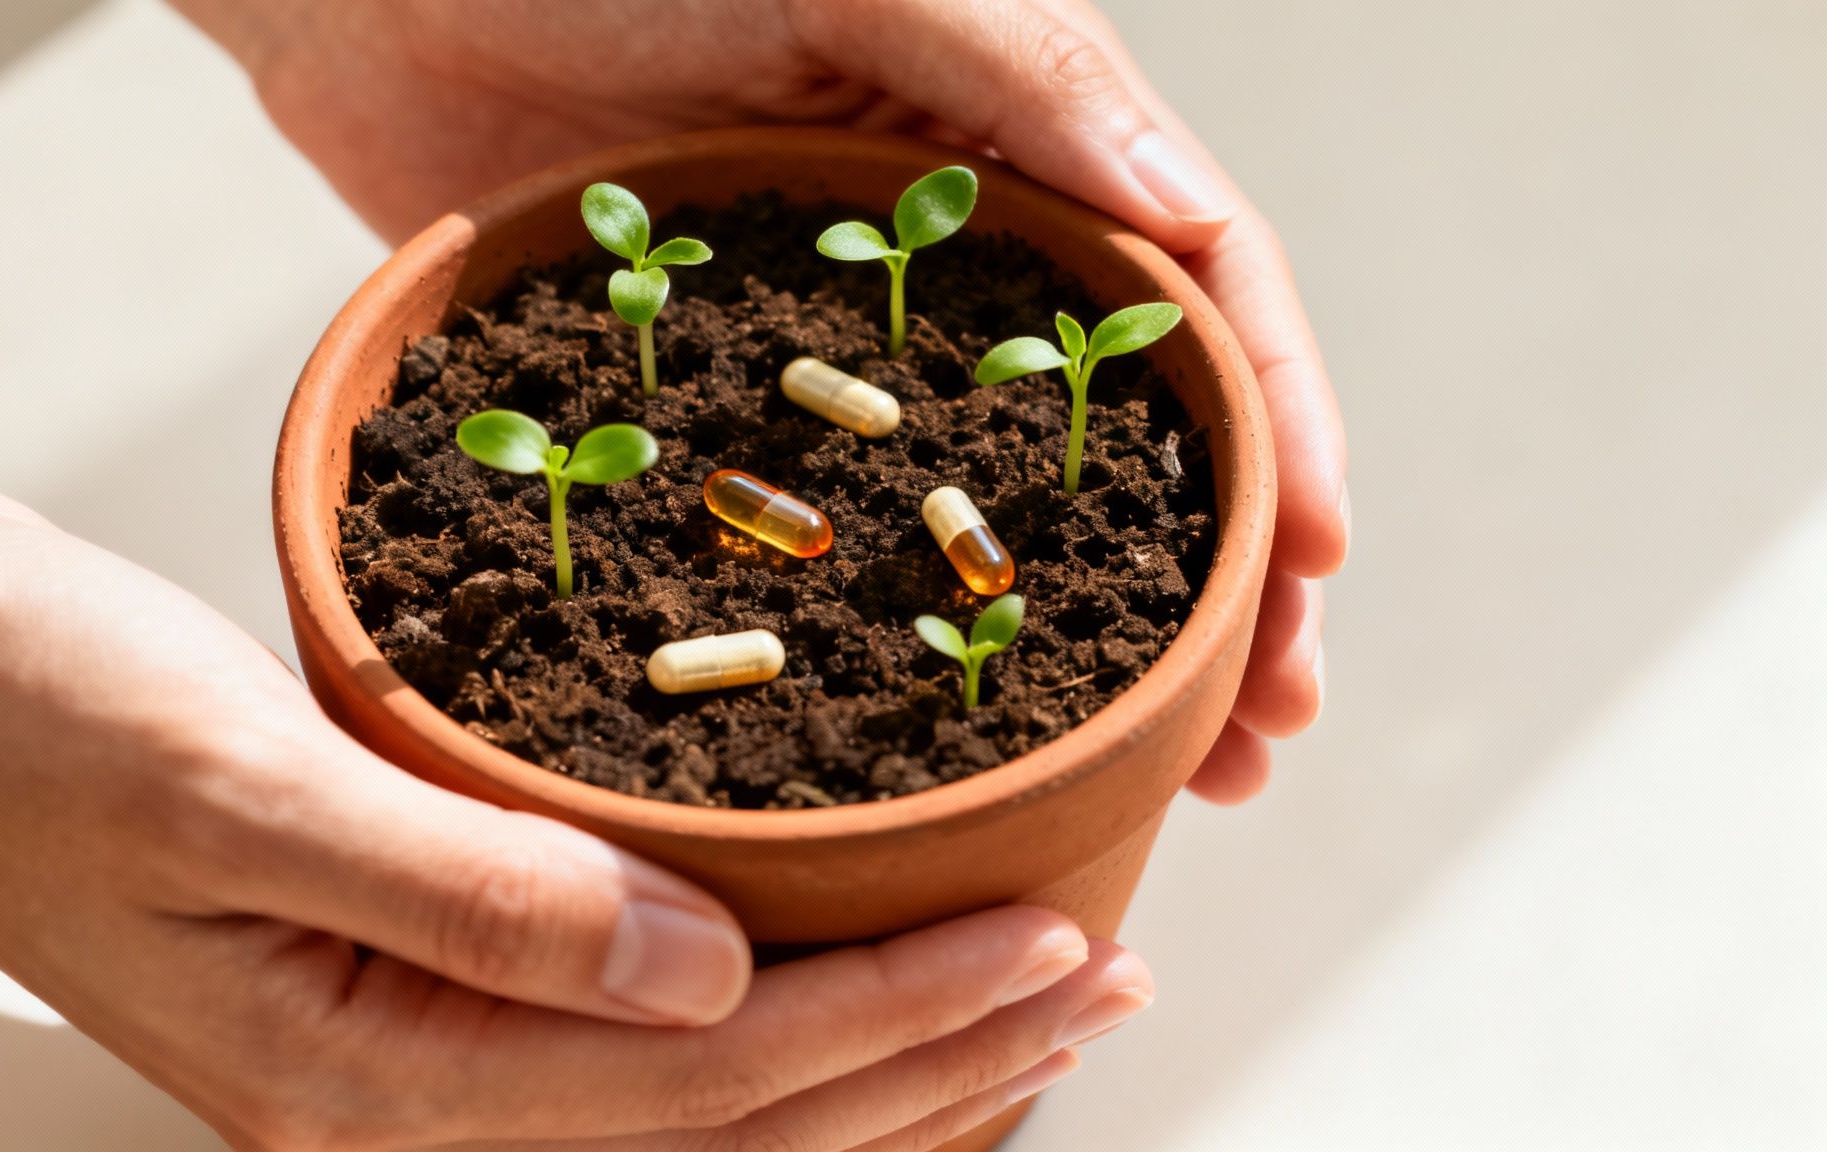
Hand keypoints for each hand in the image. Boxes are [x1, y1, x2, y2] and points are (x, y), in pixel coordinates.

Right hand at [0, 458, 1152, 1149]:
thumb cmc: (21, 711)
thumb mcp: (234, 782)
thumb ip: (476, 894)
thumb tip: (706, 974)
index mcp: (365, 1083)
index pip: (708, 1077)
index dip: (903, 1016)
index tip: (1058, 941)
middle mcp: (395, 1115)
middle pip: (732, 1130)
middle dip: (936, 1062)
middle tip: (1101, 977)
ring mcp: (395, 1079)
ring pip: (699, 1122)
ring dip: (877, 1072)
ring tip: (1029, 1009)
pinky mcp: (394, 1008)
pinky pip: (627, 1069)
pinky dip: (764, 1044)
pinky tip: (840, 993)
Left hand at [176, 0, 1348, 802]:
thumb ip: (1014, 69)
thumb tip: (1183, 206)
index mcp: (1012, 154)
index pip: (1192, 299)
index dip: (1274, 430)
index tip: (1313, 570)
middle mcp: (947, 271)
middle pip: (1125, 447)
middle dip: (1219, 593)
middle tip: (1265, 736)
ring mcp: (835, 358)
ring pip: (996, 519)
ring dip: (1093, 652)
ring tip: (1170, 781)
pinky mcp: (720, 417)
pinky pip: (833, 542)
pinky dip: (901, 643)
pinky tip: (945, 743)